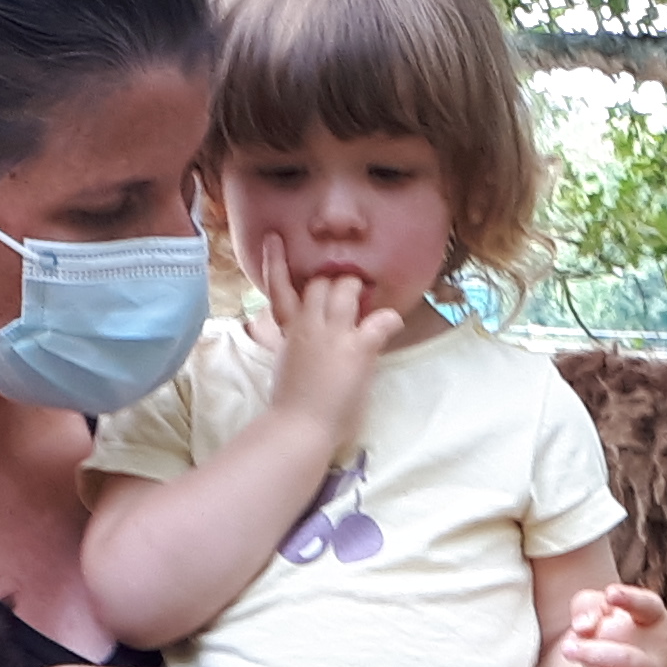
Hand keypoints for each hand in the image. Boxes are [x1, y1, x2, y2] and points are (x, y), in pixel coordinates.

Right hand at [247, 236, 406, 445]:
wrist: (299, 427)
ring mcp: (333, 334)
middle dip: (334, 282)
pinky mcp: (357, 348)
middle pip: (319, 284)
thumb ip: (290, 343)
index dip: (275, 262)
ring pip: (345, 289)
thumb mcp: (284, 365)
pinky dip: (389, 320)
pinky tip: (392, 323)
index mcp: (290, 331)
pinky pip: (380, 320)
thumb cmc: (291, 405)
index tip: (274, 239)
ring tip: (366, 297)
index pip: (277, 288)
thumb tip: (294, 337)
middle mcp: (309, 325)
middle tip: (348, 290)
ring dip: (358, 290)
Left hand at [551, 581, 666, 666]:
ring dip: (594, 654)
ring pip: (626, 660)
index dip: (630, 598)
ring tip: (568, 650)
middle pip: (628, 633)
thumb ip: (588, 607)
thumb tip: (584, 626)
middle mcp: (660, 645)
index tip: (610, 594)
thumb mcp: (593, 612)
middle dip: (595, 632)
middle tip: (566, 640)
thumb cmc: (605, 638)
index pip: (648, 605)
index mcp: (653, 617)